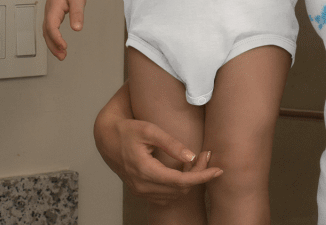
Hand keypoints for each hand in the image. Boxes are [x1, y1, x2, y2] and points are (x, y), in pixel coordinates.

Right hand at [42, 0, 85, 59]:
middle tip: (62, 56)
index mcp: (53, 8)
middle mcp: (49, 11)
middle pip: (47, 33)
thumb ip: (77, 14)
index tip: (64, 47)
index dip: (56, 38)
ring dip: (53, 44)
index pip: (51, 27)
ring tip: (62, 54)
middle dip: (53, 46)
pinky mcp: (54, 13)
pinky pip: (50, 28)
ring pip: (47, 32)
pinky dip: (54, 38)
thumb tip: (77, 29)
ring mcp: (50, 13)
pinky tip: (60, 43)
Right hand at [94, 95, 221, 204]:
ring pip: (175, 195)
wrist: (106, 138)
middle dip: (199, 174)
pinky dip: (179, 185)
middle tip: (206, 154)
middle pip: (181, 189)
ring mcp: (141, 191)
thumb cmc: (128, 130)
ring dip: (190, 180)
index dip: (202, 177)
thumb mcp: (150, 130)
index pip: (181, 181)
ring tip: (196, 159)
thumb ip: (171, 143)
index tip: (218, 170)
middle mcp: (142, 185)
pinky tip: (183, 168)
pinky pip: (166, 196)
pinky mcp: (141, 191)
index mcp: (145, 170)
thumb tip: (191, 156)